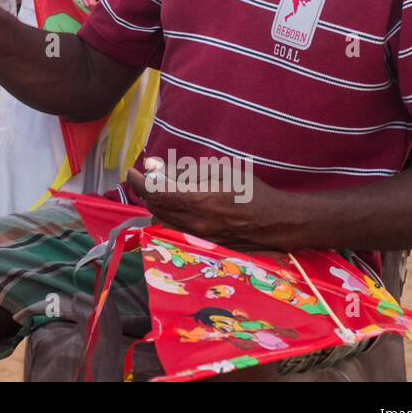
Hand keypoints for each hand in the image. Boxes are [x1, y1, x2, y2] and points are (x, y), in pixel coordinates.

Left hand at [124, 166, 300, 251]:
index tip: (132, 171)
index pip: (154, 193)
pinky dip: (171, 216)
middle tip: (151, 177)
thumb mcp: (221, 172)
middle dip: (147, 191)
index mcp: (198, 201)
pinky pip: (177, 229)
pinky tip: (180, 206)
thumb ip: (186, 172)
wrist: (278, 223)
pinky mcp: (204, 245)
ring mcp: (199, 237)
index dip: (138, 181)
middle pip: (155, 208)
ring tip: (165, 190)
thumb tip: (156, 168)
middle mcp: (194, 223)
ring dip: (158, 205)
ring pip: (163, 220)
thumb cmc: (253, 192)